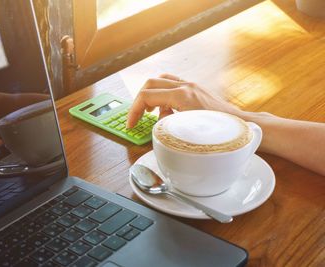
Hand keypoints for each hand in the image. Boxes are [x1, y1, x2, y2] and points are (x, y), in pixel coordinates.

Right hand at [126, 74, 241, 127]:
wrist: (243, 126)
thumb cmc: (220, 131)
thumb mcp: (187, 130)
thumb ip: (167, 122)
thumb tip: (160, 118)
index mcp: (182, 95)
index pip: (147, 96)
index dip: (134, 111)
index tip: (131, 124)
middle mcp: (186, 86)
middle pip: (150, 83)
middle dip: (139, 101)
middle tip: (137, 116)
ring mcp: (191, 85)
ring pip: (161, 80)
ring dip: (150, 94)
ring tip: (150, 111)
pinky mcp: (196, 89)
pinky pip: (172, 83)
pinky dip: (162, 93)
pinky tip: (166, 107)